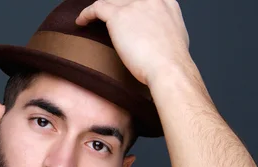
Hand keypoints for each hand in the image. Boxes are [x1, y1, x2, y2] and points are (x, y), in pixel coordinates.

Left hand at [76, 0, 191, 86]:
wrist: (167, 68)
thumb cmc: (171, 62)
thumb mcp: (176, 37)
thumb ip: (163, 30)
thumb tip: (156, 37)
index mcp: (165, 3)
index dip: (130, 5)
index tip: (123, 14)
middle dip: (115, 7)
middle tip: (107, 19)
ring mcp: (134, 5)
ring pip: (110, 1)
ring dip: (100, 10)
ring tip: (90, 19)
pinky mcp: (118, 16)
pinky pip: (96, 8)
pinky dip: (86, 14)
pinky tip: (81, 22)